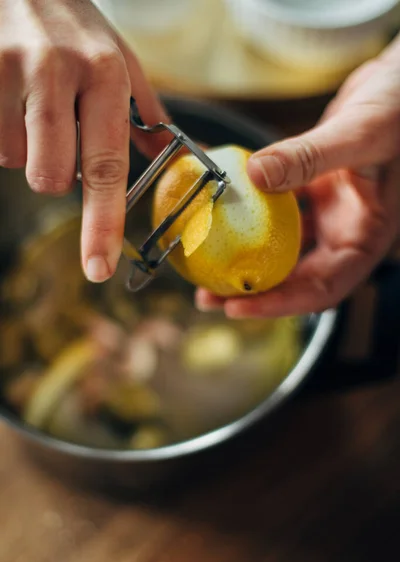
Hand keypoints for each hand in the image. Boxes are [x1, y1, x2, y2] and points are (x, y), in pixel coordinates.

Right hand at [0, 0, 169, 282]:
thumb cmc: (73, 25)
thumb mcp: (118, 60)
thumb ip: (147, 117)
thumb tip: (178, 163)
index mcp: (104, 75)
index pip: (105, 168)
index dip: (101, 226)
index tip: (99, 269)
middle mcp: (56, 71)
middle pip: (49, 177)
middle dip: (53, 169)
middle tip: (57, 130)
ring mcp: (7, 69)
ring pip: (14, 159)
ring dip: (24, 145)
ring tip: (30, 101)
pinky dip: (1, 129)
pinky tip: (9, 96)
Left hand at [196, 38, 399, 317]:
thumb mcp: (361, 133)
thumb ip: (312, 156)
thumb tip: (256, 175)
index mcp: (365, 236)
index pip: (323, 288)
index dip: (280, 304)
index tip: (239, 306)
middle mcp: (344, 231)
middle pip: (295, 277)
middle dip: (252, 289)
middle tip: (209, 295)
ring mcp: (326, 212)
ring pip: (280, 246)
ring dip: (245, 255)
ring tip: (206, 261)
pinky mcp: (310, 190)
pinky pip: (273, 207)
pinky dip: (248, 209)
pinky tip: (219, 205)